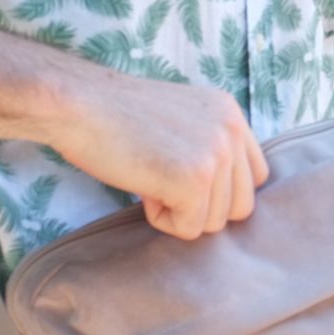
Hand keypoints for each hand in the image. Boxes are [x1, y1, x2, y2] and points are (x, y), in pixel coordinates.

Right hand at [48, 75, 268, 238]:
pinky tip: (142, 186)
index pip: (254, 177)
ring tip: (148, 177)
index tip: (181, 179)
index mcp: (232, 114)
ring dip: (178, 212)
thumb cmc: (116, 117)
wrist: (79, 104)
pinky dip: (160, 219)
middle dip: (200, 207)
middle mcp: (233, 131)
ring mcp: (217, 154)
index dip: (218, 191)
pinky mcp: (194, 180)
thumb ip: (209, 147)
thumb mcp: (180, 120)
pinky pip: (188, 229)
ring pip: (214, 223)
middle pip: (239, 206)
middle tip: (160, 180)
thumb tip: (222, 199)